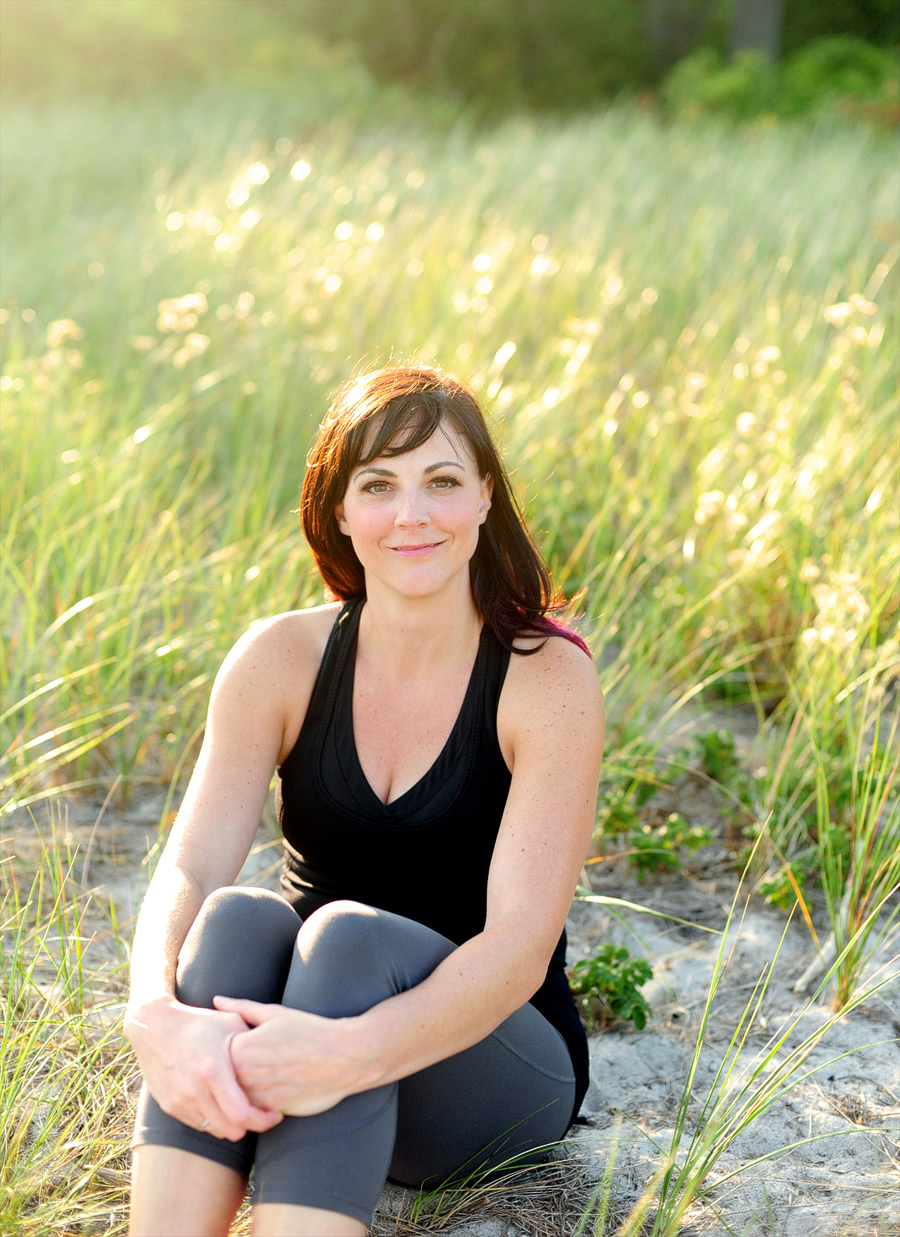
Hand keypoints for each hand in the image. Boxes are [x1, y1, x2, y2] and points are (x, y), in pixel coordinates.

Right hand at [124, 997, 282, 1140]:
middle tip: (263, 1114)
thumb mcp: (231, 1024)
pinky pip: (199, 1124)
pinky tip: (221, 1102)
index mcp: (213, 1070)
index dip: (263, 1121)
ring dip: (231, 1124)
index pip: (242, 1115)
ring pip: (215, 1129)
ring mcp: (179, 1101)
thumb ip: (254, 1043)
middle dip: (251, 1126)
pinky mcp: (169, 1106)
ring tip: (242, 1106)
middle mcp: (194, 1091)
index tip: (275, 1114)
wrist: (155, 1026)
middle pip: (231, 1130)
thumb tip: (278, 1058)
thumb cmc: (200, 1023)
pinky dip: (213, 1119)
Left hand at [214, 996, 366, 1116]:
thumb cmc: (310, 1030)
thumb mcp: (275, 1014)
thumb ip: (242, 1008)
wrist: (345, 1056)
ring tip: (258, 1082)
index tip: (233, 1050)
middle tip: (248, 1068)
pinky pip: (252, 1112)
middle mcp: (245, 1072)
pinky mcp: (272, 1110)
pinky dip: (254, 1106)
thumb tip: (216, 999)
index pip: (215, 1055)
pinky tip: (267, 1094)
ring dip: (238, 1094)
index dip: (222, 1054)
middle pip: (221, 1080)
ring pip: (234, 1099)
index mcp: (242, 1047)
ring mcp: (258, 1093)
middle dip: (226, 1077)